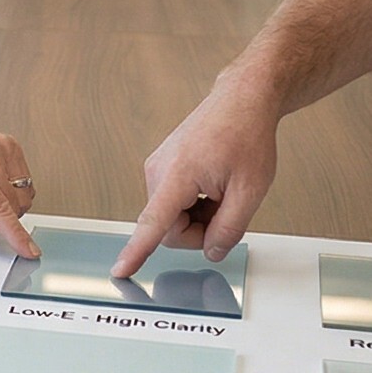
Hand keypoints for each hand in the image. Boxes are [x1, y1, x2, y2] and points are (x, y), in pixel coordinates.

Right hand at [113, 74, 281, 276]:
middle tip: (228, 211)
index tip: (120, 270)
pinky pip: (173, 203)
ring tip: (222, 192)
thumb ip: (229, 229)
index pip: (154, 223)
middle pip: (170, 229)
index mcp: (178, 174)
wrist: (241, 101)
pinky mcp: (161, 167)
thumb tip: (211, 252)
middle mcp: (158, 170)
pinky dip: (195, 205)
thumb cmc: (246, 136)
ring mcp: (157, 168)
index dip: (137, 251)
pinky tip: (214, 187)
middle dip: (199, 231)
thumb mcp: (251, 190)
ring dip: (199, 216)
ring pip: (172, 218)